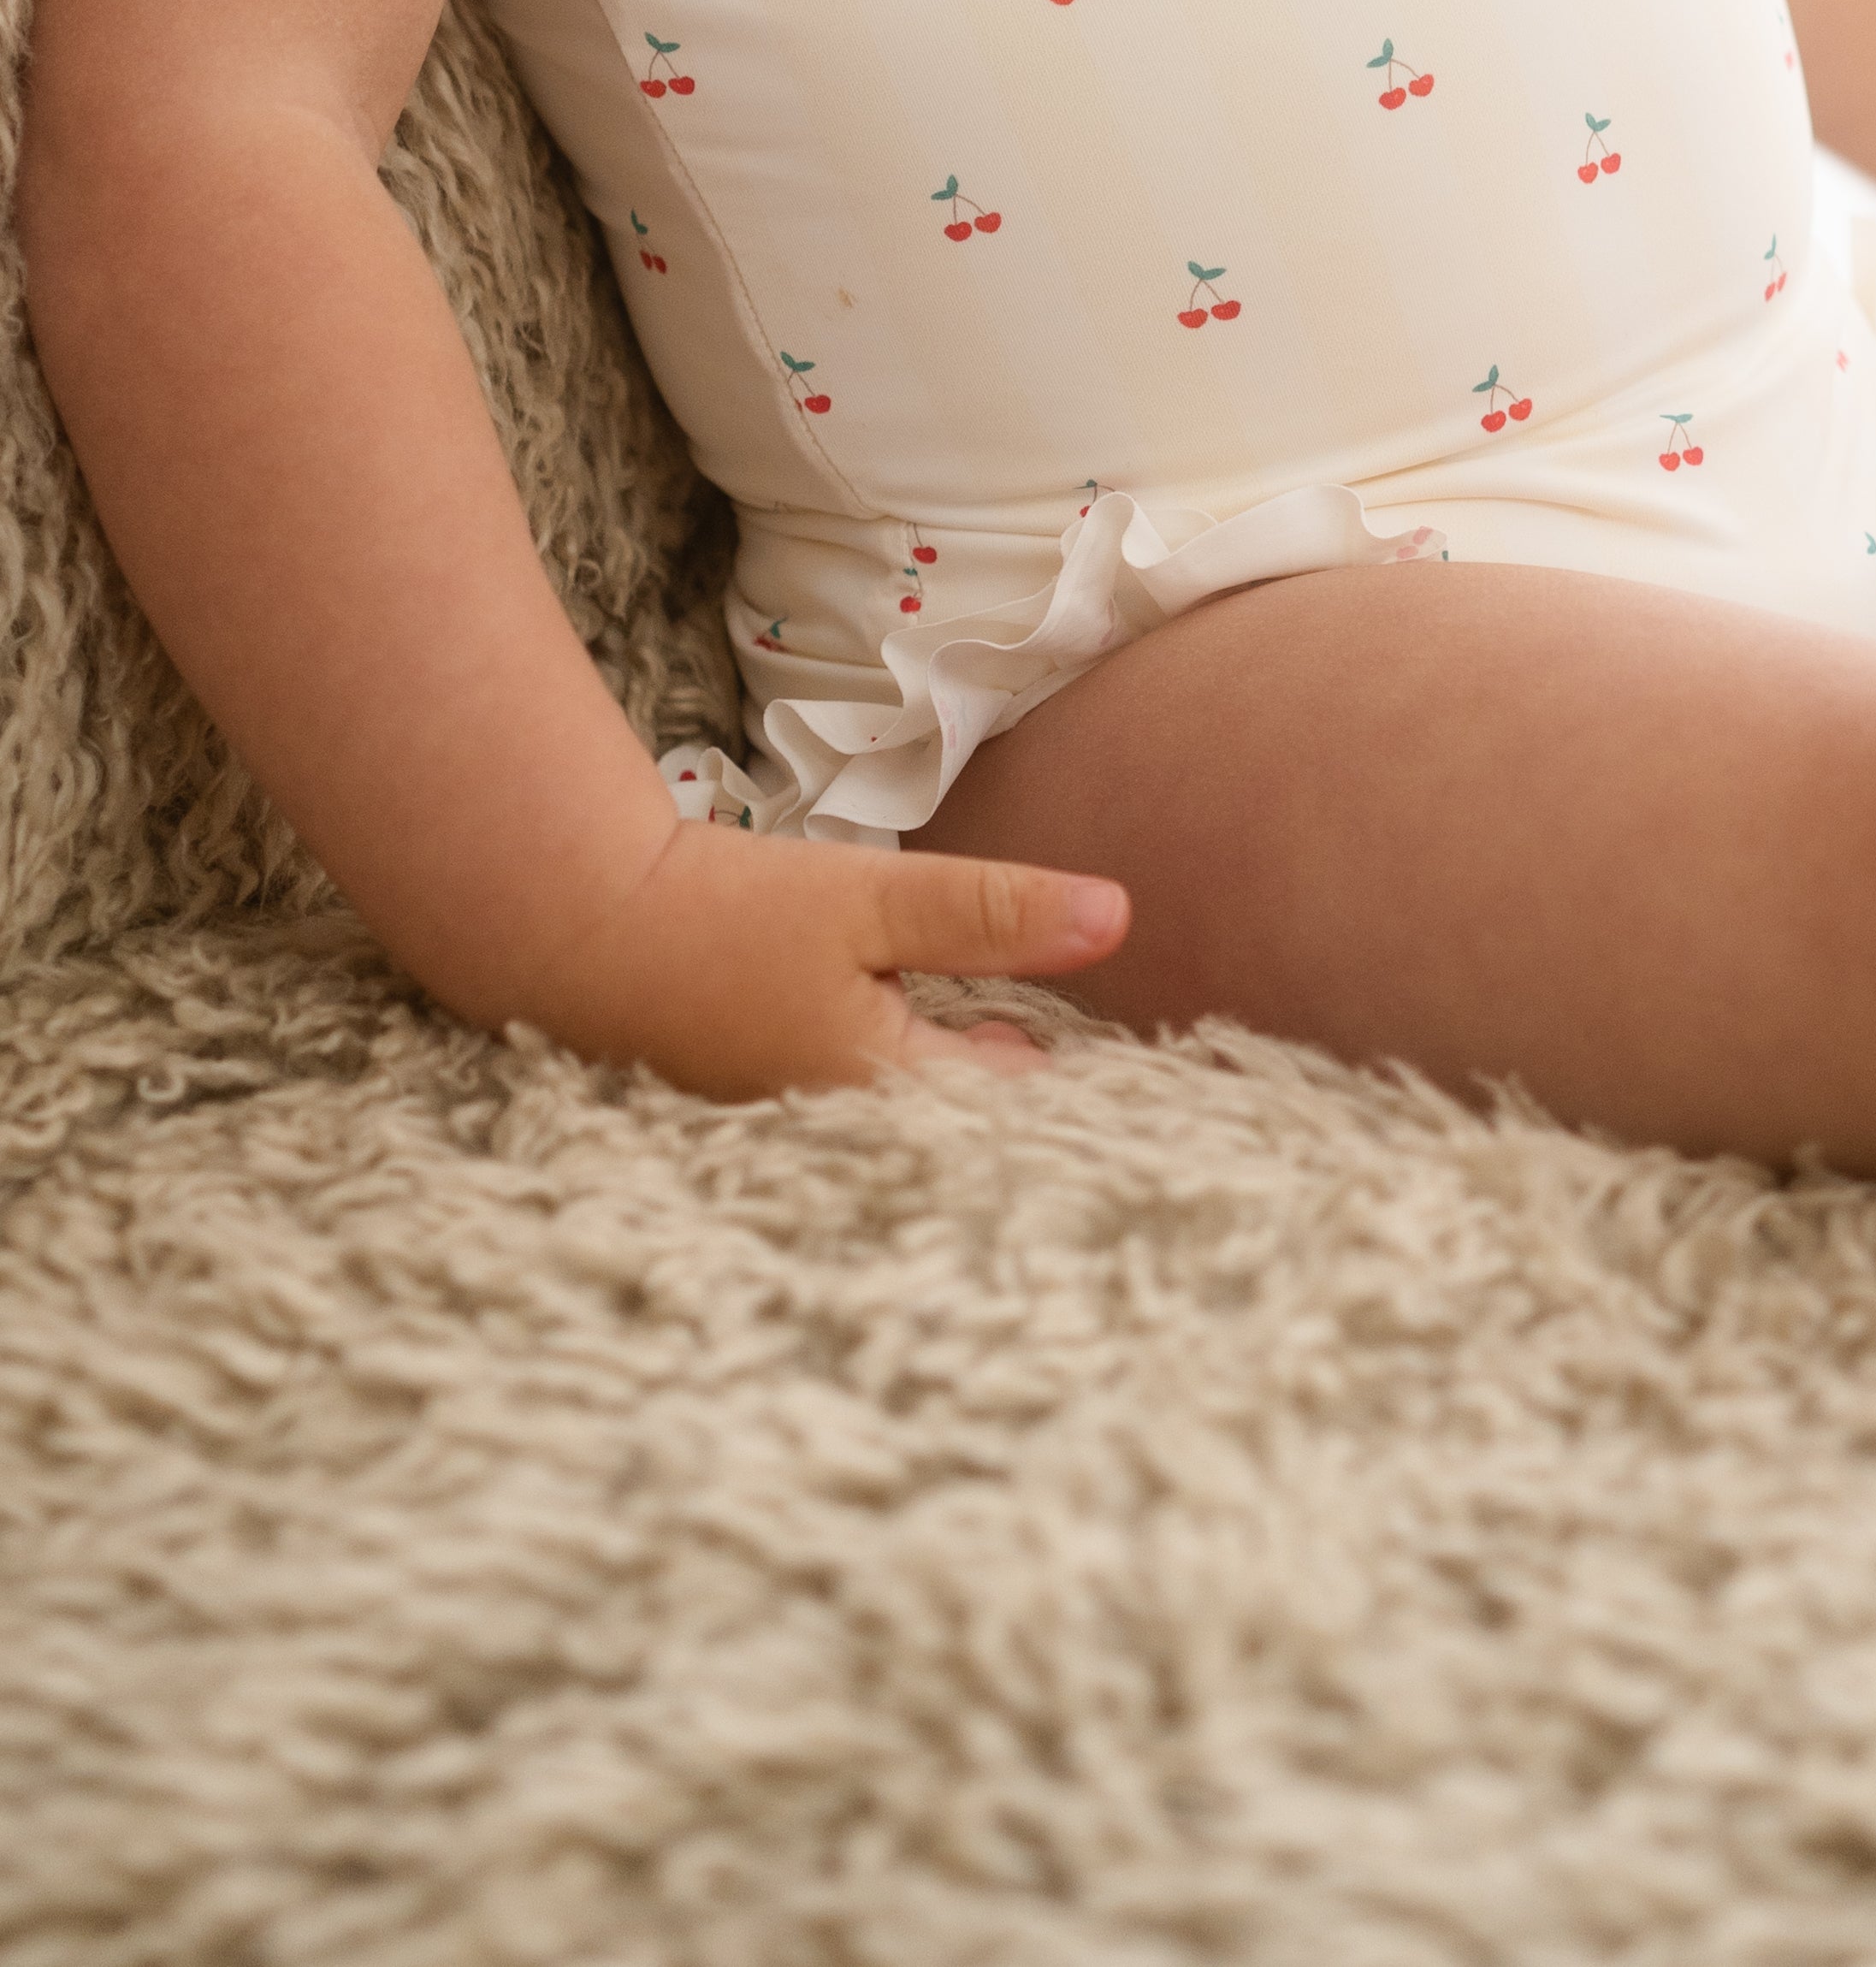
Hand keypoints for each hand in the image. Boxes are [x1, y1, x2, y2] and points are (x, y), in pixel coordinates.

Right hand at [513, 815, 1131, 1100]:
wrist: (569, 927)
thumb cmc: (720, 915)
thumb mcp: (869, 901)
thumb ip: (991, 913)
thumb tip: (1120, 917)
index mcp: (887, 1096)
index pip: (1022, 1103)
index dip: (1078, 1062)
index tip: (1144, 1043)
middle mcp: (846, 1136)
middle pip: (969, 1114)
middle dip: (1017, 1070)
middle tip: (1076, 1021)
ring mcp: (794, 1128)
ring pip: (910, 1103)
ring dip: (952, 1064)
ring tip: (1004, 1021)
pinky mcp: (757, 1100)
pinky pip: (854, 1094)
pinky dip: (889, 1060)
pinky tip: (900, 1013)